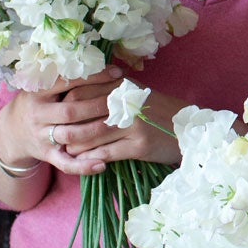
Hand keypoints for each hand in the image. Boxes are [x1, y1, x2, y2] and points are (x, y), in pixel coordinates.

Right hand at [0, 67, 124, 175]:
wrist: (11, 132)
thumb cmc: (38, 103)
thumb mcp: (43, 86)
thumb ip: (65, 77)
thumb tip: (100, 60)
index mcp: (38, 92)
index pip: (67, 82)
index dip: (93, 77)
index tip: (117, 73)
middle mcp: (38, 114)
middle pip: (70, 111)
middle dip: (98, 105)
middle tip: (122, 101)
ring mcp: (41, 136)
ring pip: (70, 136)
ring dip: (95, 131)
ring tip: (118, 125)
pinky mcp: (46, 155)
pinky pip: (64, 163)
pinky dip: (83, 166)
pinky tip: (102, 165)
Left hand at [56, 85, 186, 174]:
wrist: (191, 129)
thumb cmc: (161, 112)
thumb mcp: (137, 95)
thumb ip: (111, 92)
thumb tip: (77, 99)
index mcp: (122, 86)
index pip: (81, 91)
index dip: (64, 105)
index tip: (57, 115)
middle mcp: (126, 102)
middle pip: (82, 112)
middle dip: (65, 126)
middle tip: (55, 136)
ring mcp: (133, 124)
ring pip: (91, 134)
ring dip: (75, 145)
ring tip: (67, 150)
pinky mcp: (139, 145)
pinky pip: (106, 153)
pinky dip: (91, 158)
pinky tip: (85, 162)